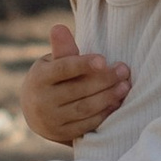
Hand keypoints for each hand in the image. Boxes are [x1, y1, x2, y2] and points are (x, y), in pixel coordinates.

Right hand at [20, 23, 130, 146]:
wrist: (36, 111)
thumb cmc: (51, 78)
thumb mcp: (52, 62)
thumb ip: (62, 49)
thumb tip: (59, 27)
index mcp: (39, 78)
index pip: (63, 69)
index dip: (83, 64)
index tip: (103, 59)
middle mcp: (41, 101)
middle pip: (77, 90)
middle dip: (103, 80)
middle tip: (123, 70)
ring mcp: (51, 120)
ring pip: (84, 108)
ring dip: (108, 97)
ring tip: (125, 86)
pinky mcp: (62, 134)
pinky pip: (87, 124)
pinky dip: (104, 114)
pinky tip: (117, 103)